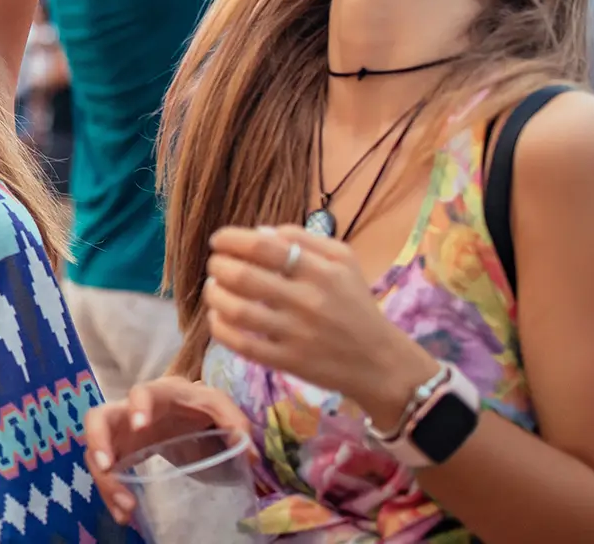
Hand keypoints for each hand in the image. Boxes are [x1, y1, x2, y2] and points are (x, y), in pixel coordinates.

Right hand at [84, 376, 250, 525]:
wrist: (183, 413)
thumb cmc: (198, 407)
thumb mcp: (219, 407)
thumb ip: (235, 423)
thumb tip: (249, 456)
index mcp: (158, 394)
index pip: (142, 392)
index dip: (138, 406)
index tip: (140, 427)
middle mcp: (130, 411)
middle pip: (99, 418)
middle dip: (98, 441)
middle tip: (107, 466)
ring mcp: (120, 433)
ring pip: (96, 450)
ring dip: (105, 479)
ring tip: (125, 507)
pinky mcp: (118, 453)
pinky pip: (106, 473)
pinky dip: (111, 494)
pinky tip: (125, 515)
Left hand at [205, 225, 438, 432]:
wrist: (380, 361)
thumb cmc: (356, 304)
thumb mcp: (344, 260)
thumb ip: (304, 239)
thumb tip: (259, 232)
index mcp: (320, 271)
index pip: (263, 247)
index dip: (231, 240)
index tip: (219, 241)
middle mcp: (307, 301)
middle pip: (244, 277)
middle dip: (218, 266)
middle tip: (215, 264)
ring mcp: (295, 334)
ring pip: (238, 311)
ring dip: (215, 295)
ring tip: (213, 287)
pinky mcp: (287, 361)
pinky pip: (243, 345)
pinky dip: (221, 328)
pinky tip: (218, 316)